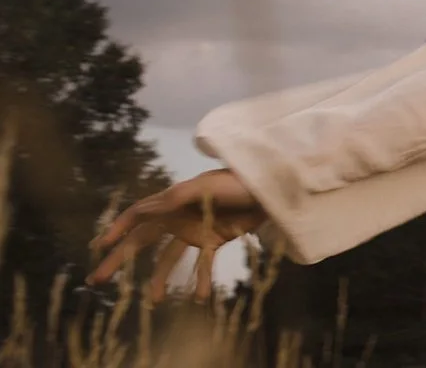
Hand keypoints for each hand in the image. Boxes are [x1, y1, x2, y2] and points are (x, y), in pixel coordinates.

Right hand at [87, 168, 265, 301]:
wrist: (270, 190)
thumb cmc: (236, 182)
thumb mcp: (204, 186)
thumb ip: (175, 199)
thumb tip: (142, 210)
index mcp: (172, 201)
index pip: (137, 215)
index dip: (117, 229)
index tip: (99, 246)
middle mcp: (178, 217)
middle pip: (142, 240)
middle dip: (120, 259)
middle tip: (98, 279)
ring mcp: (195, 230)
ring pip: (169, 257)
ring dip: (161, 278)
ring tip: (154, 300)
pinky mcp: (214, 240)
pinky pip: (202, 263)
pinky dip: (200, 279)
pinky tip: (199, 297)